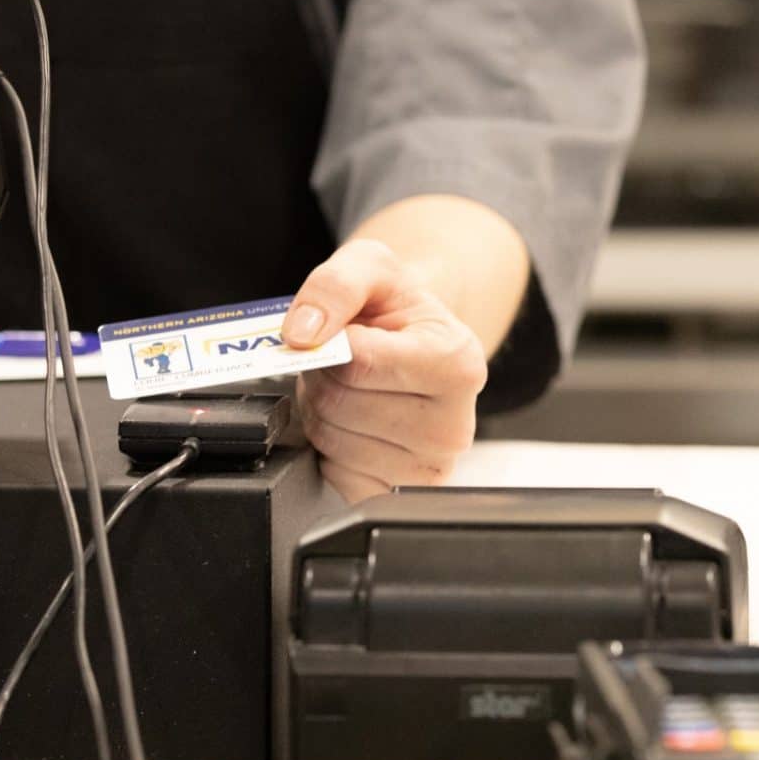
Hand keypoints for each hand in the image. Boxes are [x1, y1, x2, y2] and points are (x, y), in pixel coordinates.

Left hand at [284, 238, 486, 503]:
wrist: (417, 338)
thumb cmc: (397, 306)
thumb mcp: (370, 266)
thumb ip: (334, 287)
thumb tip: (301, 335)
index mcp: (457, 364)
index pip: (358, 362)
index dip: (329, 342)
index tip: (339, 329)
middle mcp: (454, 425)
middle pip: (339, 403)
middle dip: (322, 375)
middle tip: (341, 358)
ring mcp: (429, 468)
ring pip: (331, 439)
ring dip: (321, 408)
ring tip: (349, 386)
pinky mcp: (398, 494)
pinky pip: (333, 472)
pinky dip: (329, 444)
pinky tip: (354, 420)